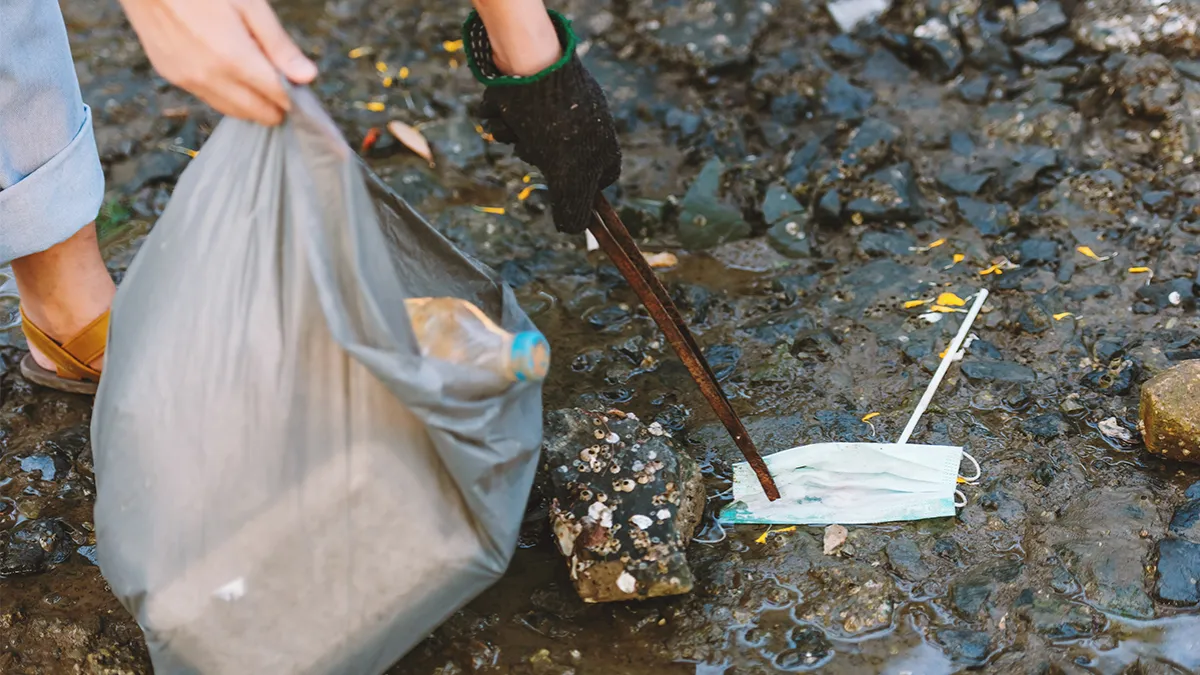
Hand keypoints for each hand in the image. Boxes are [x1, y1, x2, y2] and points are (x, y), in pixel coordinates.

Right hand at [119, 0, 316, 124]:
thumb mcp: (250, 5)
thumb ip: (279, 45)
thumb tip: (308, 77)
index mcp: (235, 59)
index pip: (277, 99)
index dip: (294, 97)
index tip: (298, 87)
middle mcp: (210, 77)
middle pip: (257, 113)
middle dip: (275, 105)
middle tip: (280, 83)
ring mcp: (188, 80)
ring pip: (232, 111)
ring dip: (250, 103)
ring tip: (256, 77)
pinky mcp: (172, 76)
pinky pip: (208, 98)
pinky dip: (226, 94)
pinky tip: (229, 73)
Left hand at [464, 10, 621, 234]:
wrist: (531, 67)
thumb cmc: (557, 126)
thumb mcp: (569, 178)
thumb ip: (573, 211)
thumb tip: (572, 230)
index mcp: (602, 142)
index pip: (601, 179)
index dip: (581, 190)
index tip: (565, 191)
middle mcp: (581, 126)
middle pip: (556, 165)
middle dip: (538, 159)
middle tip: (538, 150)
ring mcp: (555, 111)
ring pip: (528, 143)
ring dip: (516, 139)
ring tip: (517, 127)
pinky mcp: (529, 96)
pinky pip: (511, 122)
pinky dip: (503, 121)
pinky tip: (504, 113)